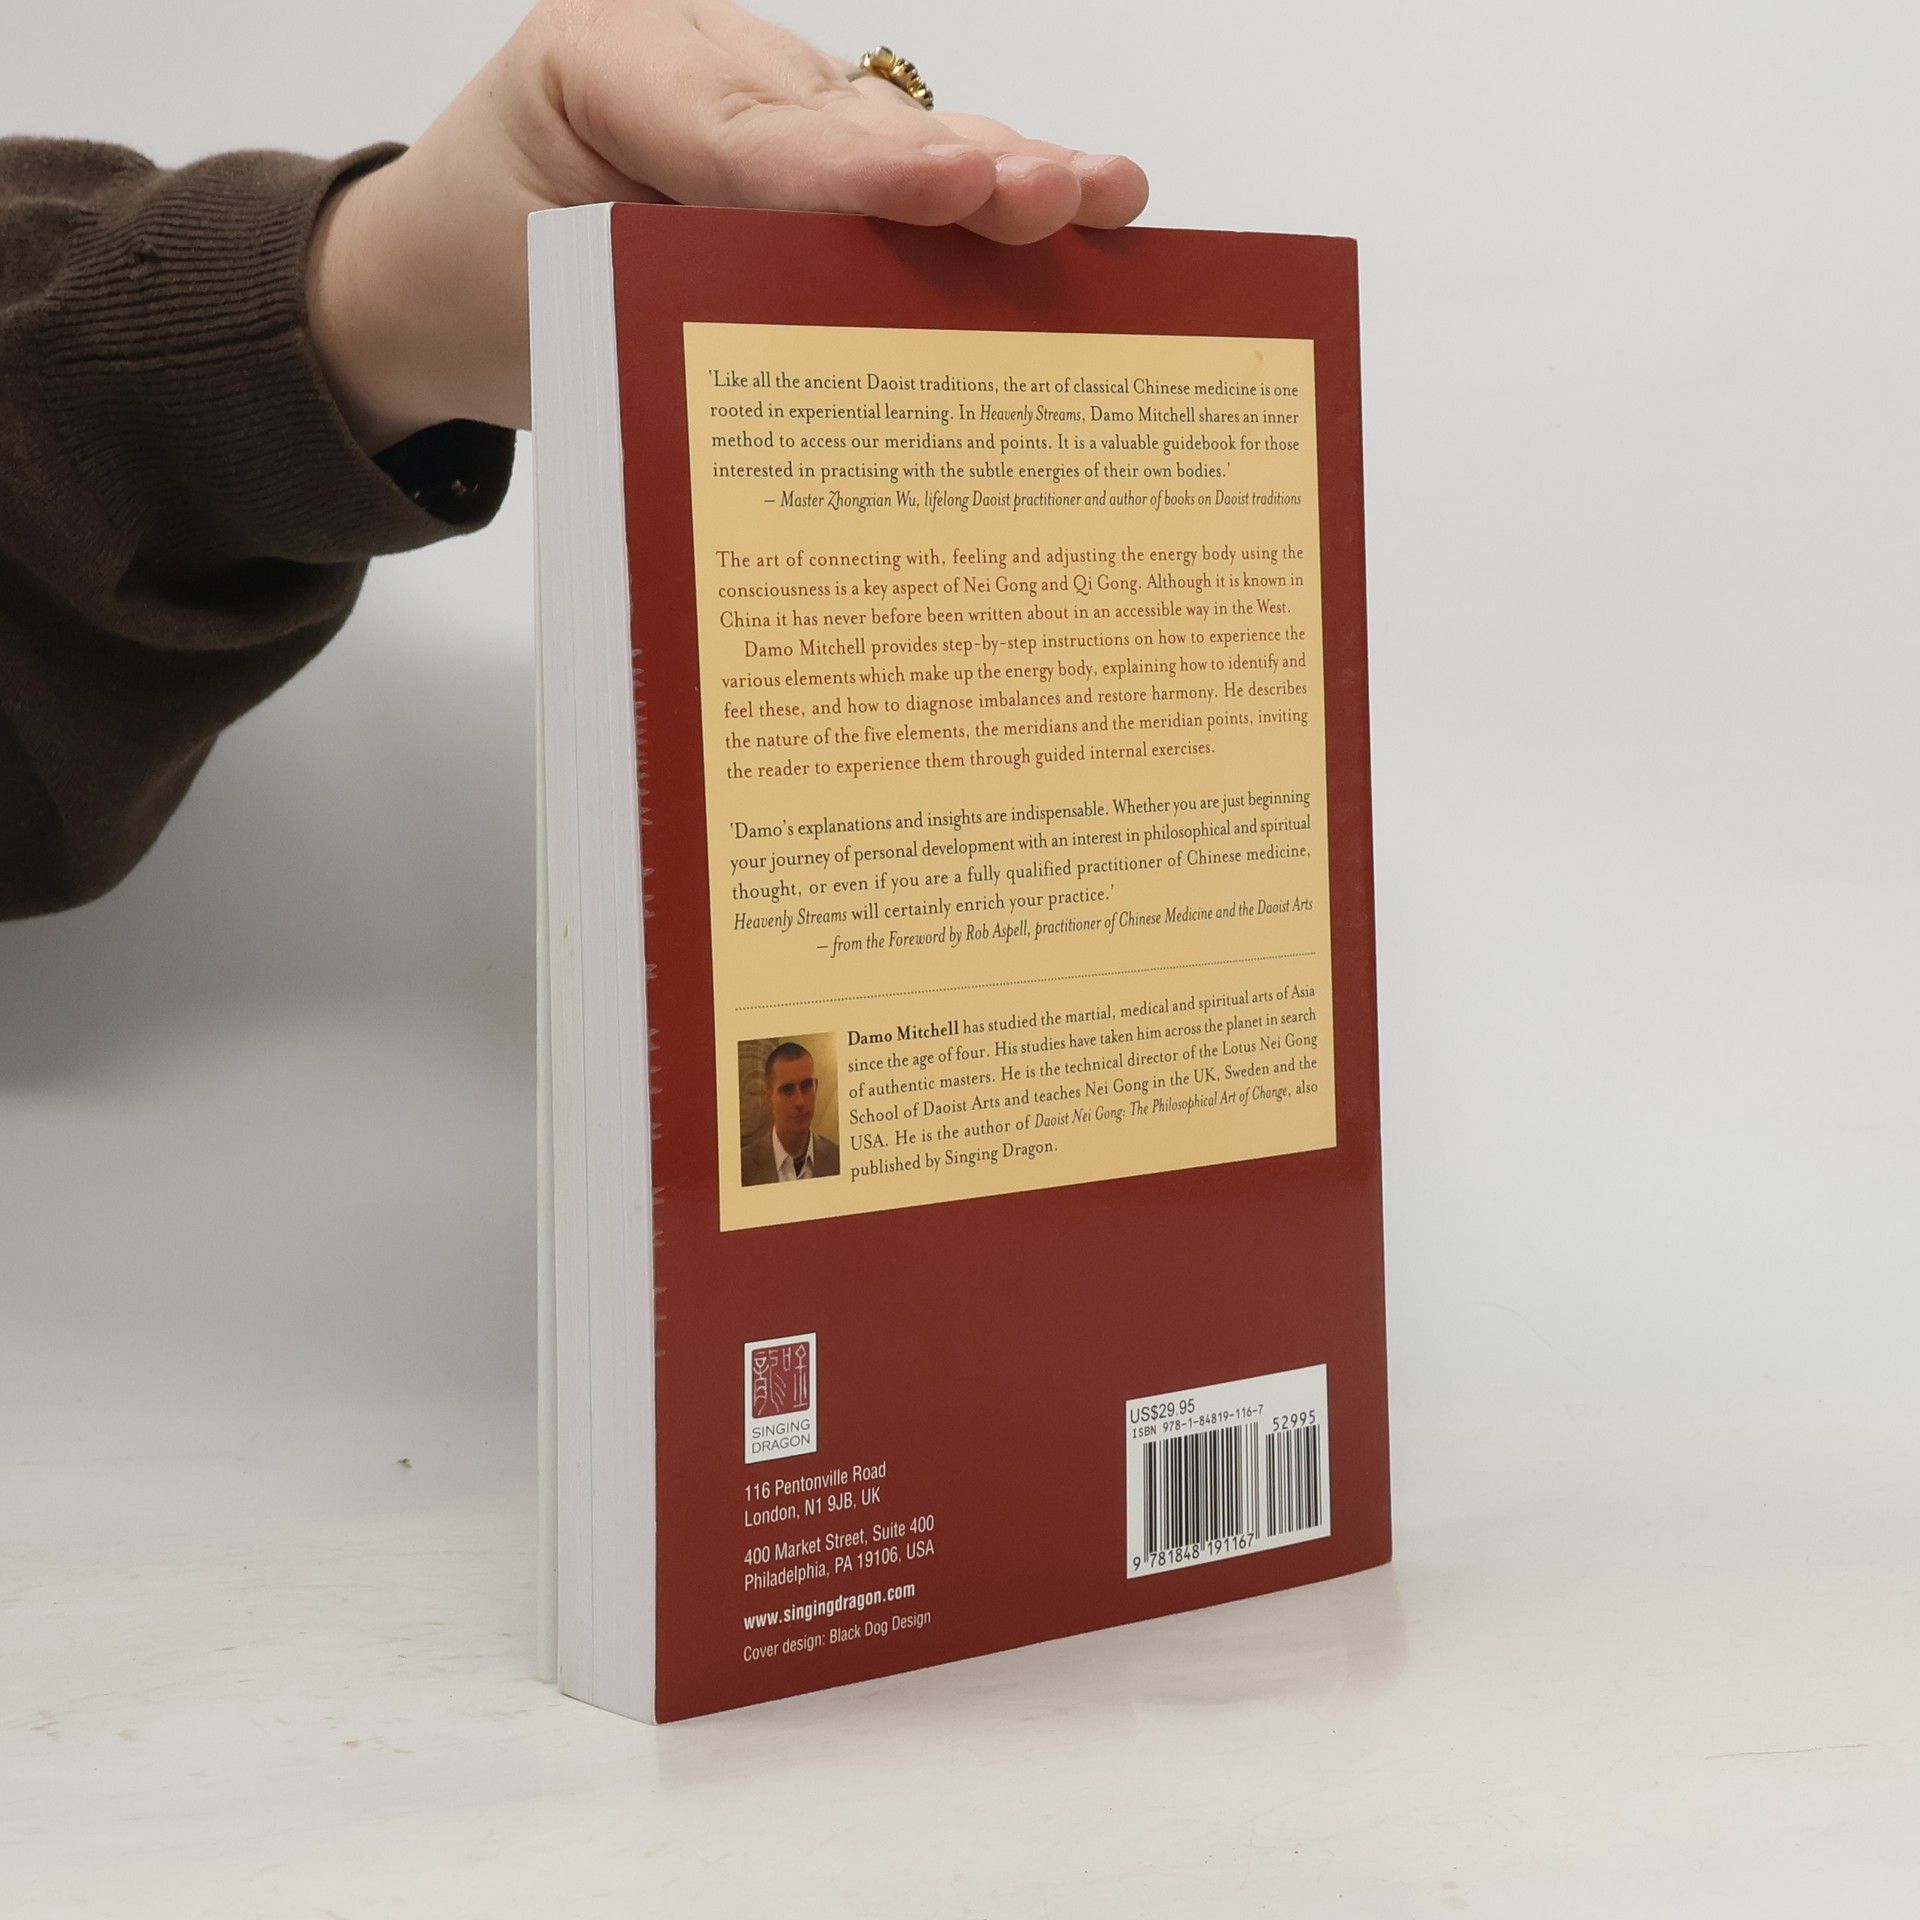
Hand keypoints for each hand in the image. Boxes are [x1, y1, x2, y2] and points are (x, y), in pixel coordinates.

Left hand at [308, 0, 1150, 450]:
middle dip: (956, 166)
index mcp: (603, 67)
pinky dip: (979, 197)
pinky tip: (1074, 201)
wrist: (436, 281)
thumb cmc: (481, 290)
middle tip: (1055, 197)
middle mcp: (698, 60)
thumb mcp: (551, 309)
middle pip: (843, 121)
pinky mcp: (797, 144)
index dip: (858, 169)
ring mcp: (758, 95)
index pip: (743, 131)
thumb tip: (839, 372)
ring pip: (888, 133)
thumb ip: (679, 305)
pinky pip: (891, 167)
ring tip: (1101, 196)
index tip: (952, 189)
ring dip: (1000, 174)